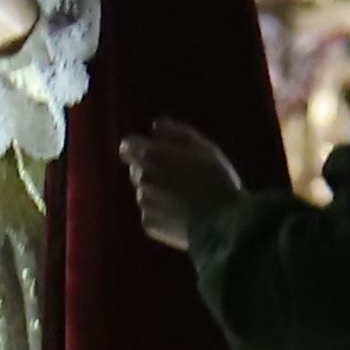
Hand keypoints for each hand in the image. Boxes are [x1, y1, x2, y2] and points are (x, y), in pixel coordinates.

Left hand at [120, 120, 243, 251]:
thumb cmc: (216, 180)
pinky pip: (152, 215)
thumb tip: (157, 125)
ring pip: (145, 193)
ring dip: (158, 193)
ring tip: (185, 199)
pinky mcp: (149, 224)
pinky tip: (183, 215)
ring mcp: (144, 203)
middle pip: (137, 170)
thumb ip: (176, 133)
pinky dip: (163, 214)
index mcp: (152, 155)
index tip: (152, 151)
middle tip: (179, 178)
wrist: (222, 223)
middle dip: (152, 171)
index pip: (128, 146)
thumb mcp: (203, 148)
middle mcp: (142, 178)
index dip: (139, 147)